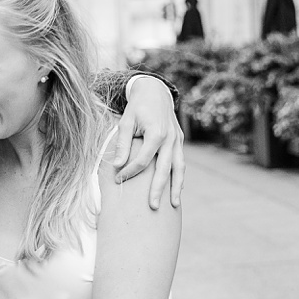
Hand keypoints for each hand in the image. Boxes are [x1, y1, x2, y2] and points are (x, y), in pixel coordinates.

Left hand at [115, 78, 184, 208]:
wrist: (155, 91)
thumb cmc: (137, 107)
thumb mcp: (126, 121)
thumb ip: (123, 144)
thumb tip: (118, 166)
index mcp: (156, 133)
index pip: (143, 161)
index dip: (130, 172)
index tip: (118, 179)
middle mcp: (170, 138)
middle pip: (164, 169)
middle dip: (158, 189)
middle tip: (152, 207)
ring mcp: (177, 140)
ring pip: (179, 168)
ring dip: (177, 187)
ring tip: (174, 205)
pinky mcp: (179, 141)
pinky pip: (180, 162)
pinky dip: (179, 176)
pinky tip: (176, 190)